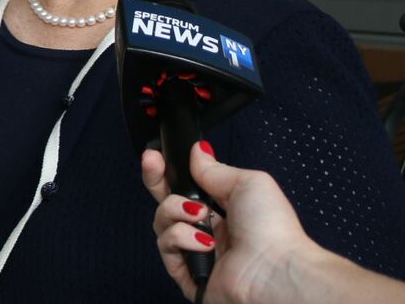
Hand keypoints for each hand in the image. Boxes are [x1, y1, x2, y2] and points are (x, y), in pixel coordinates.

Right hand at [140, 142, 308, 303]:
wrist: (274, 270)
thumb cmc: (272, 229)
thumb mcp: (248, 183)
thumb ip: (215, 168)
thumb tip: (197, 152)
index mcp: (225, 210)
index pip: (187, 186)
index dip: (170, 170)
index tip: (157, 154)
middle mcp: (209, 229)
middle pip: (167, 201)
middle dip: (156, 179)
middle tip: (152, 163)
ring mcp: (196, 251)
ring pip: (162, 221)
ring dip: (175, 210)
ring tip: (201, 215)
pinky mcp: (187, 272)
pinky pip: (166, 247)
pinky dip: (181, 238)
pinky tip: (204, 242)